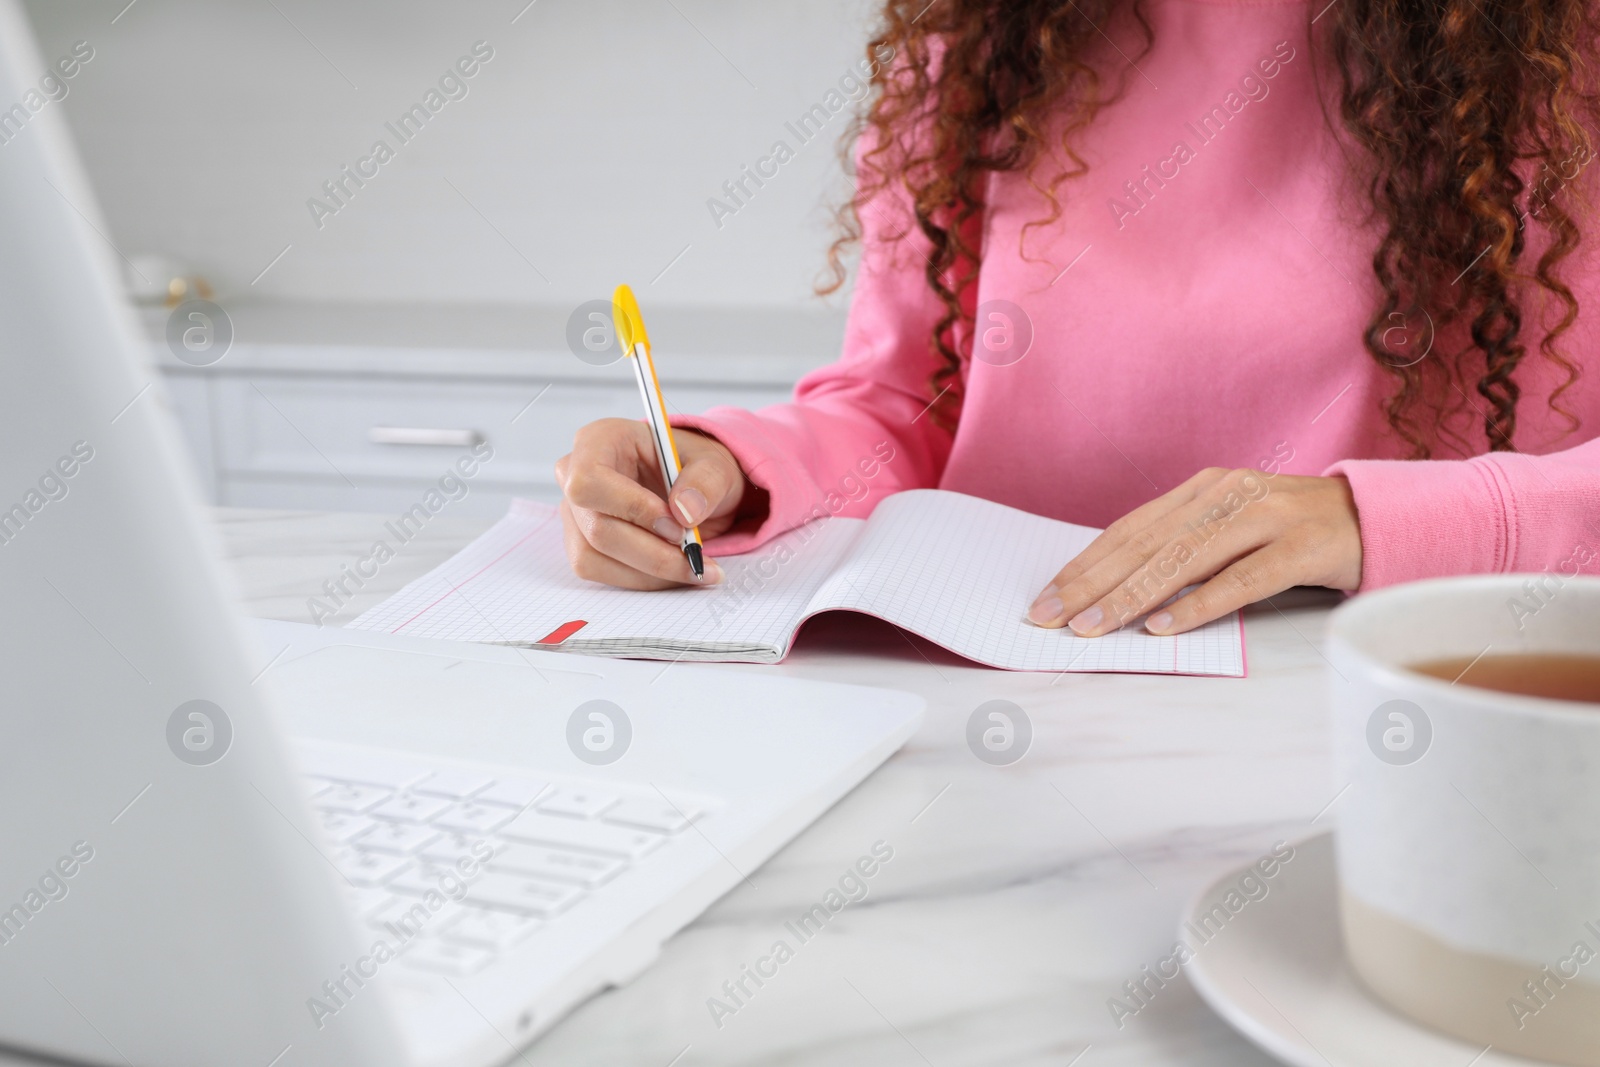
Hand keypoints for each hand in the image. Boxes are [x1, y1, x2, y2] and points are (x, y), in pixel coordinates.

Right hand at [556, 418, 747, 588]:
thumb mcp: (715, 466)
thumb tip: (684, 512)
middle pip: (596, 527)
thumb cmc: (695, 469)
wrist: (693, 490)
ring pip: (593, 557)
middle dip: (651, 551)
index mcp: (601, 440)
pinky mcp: (581, 543)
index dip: (632, 508)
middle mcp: (576, 474)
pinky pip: (599, 573)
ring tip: (693, 567)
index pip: (590, 480)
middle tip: (695, 555)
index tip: (677, 526)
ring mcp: (575, 512)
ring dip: (649, 572)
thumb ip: (705, 483)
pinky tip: (672, 572)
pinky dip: (641, 580)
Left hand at [1025, 468, 1362, 635]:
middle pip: (1146, 543)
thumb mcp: (1230, 527)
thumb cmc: (1291, 531)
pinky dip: (1198, 604)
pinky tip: (1163, 626)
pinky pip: (1242, 580)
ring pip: (1184, 559)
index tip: (1045, 597)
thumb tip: (1113, 589)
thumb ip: (1182, 547)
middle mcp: (1228, 494)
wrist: (1378, 516)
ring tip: (1094, 626)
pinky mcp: (1303, 547)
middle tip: (1050, 617)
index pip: (1128, 529)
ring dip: (1133, 596)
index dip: (1083, 564)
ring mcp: (1267, 517)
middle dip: (1091, 583)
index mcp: (1203, 488)